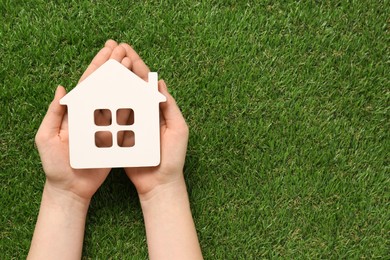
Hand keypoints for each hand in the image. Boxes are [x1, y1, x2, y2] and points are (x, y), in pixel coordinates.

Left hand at [35, 40, 132, 201]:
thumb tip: (62, 88)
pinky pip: (126, 118)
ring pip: (117, 98)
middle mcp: (92, 114)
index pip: (88, 82)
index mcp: (76, 111)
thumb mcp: (47, 137)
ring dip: (126, 81)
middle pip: (105, 85)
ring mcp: (104, 125)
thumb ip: (54, 113)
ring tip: (135, 65)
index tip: (109, 49)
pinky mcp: (115, 137)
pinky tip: (141, 92)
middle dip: (114, 67)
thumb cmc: (55, 165)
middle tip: (125, 50)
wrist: (71, 188)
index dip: (98, 65)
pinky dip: (133, 104)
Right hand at [116, 44, 189, 198]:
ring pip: (120, 98)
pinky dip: (105, 105)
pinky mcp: (121, 135)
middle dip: (122, 67)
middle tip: (111, 50)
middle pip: (131, 86)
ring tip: (102, 66)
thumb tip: (159, 82)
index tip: (126, 49)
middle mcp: (144, 113)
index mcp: (158, 109)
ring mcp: (131, 123)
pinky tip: (97, 93)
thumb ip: (169, 106)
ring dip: (112, 82)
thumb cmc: (173, 158)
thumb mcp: (178, 129)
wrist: (159, 184)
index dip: (137, 65)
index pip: (146, 82)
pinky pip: (112, 117)